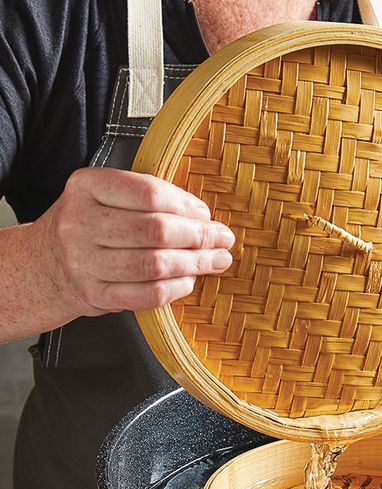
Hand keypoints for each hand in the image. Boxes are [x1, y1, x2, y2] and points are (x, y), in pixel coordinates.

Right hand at [33, 167, 234, 316]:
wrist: (45, 265)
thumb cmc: (89, 226)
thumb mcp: (105, 197)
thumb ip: (147, 199)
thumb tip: (203, 218)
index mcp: (86, 187)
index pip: (148, 193)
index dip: (186, 206)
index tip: (206, 215)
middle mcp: (81, 223)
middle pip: (155, 230)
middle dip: (198, 237)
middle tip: (222, 240)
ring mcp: (85, 262)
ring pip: (154, 265)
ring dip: (194, 264)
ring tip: (215, 261)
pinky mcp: (95, 294)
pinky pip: (147, 295)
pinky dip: (176, 288)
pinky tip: (189, 281)